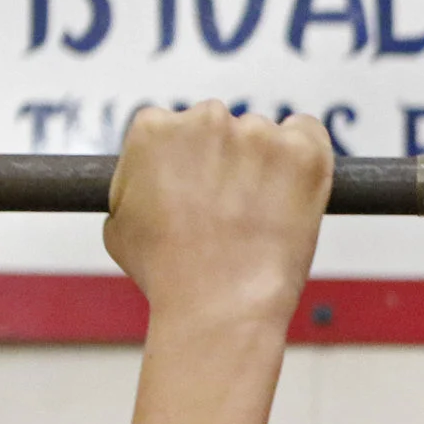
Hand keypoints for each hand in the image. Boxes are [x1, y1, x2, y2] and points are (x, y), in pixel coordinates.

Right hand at [103, 103, 332, 321]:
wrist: (219, 304)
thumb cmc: (166, 272)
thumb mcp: (118, 221)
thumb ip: (135, 179)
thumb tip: (150, 168)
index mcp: (154, 129)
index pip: (173, 127)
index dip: (184, 163)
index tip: (195, 189)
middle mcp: (207, 119)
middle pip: (220, 126)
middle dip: (224, 159)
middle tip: (230, 205)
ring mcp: (259, 134)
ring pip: (262, 135)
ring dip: (263, 163)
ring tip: (258, 213)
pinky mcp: (304, 151)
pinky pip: (306, 133)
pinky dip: (302, 154)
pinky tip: (292, 188)